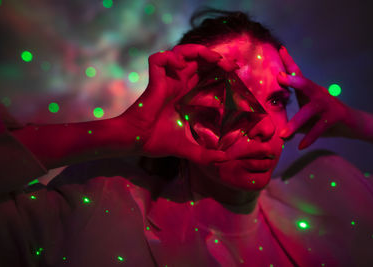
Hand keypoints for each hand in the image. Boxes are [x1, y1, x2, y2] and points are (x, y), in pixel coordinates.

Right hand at [123, 44, 237, 164]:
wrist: (137, 142)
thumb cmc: (156, 142)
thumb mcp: (187, 149)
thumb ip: (205, 155)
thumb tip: (224, 159)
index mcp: (184, 93)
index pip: (203, 72)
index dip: (218, 67)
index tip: (235, 70)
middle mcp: (176, 83)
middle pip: (196, 58)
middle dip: (215, 57)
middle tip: (232, 66)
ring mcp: (165, 80)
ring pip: (180, 51)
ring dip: (198, 51)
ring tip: (214, 60)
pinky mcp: (154, 81)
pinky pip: (158, 59)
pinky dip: (170, 58)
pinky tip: (181, 67)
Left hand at [277, 46, 354, 149]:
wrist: (353, 123)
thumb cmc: (323, 116)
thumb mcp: (305, 112)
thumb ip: (290, 114)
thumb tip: (270, 121)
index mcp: (309, 90)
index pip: (298, 74)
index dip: (289, 62)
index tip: (280, 49)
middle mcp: (318, 93)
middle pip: (306, 84)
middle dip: (294, 80)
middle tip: (279, 77)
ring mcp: (328, 104)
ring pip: (309, 111)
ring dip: (295, 123)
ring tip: (283, 134)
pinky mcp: (336, 117)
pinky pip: (320, 128)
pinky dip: (310, 138)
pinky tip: (301, 146)